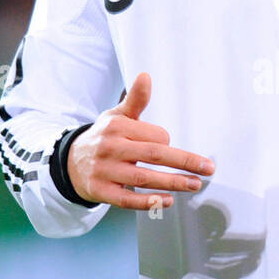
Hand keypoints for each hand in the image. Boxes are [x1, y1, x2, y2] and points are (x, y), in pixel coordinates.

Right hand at [67, 72, 214, 209]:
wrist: (70, 162)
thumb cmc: (103, 137)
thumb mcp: (116, 115)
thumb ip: (136, 100)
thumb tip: (146, 76)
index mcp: (117, 126)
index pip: (155, 136)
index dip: (169, 142)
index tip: (171, 146)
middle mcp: (110, 148)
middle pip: (154, 155)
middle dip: (184, 162)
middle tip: (207, 168)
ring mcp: (104, 171)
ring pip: (143, 179)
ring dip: (172, 183)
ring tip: (194, 184)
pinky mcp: (101, 192)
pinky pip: (127, 200)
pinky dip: (149, 202)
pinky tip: (168, 200)